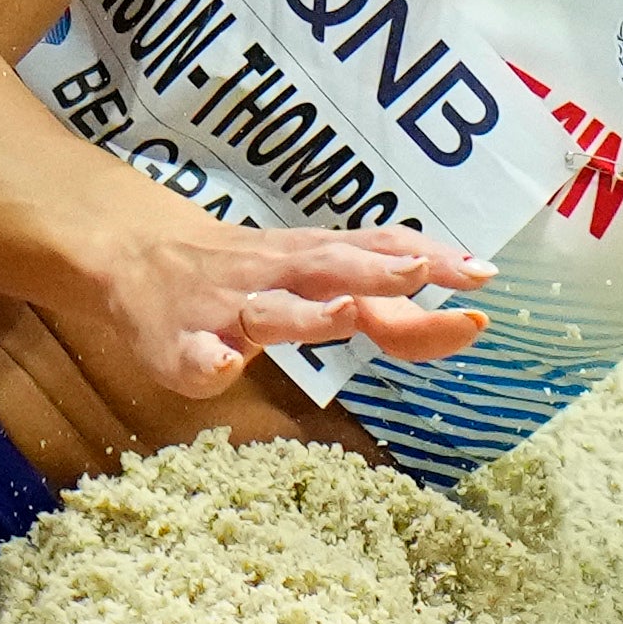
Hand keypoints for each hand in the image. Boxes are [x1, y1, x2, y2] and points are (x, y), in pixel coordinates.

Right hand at [85, 210, 489, 399]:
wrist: (138, 257)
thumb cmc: (251, 276)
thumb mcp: (319, 277)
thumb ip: (385, 306)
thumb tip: (465, 323)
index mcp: (314, 260)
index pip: (379, 254)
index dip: (431, 265)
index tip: (484, 278)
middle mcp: (276, 276)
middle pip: (331, 268)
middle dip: (377, 271)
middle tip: (423, 272)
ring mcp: (226, 308)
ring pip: (270, 310)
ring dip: (307, 313)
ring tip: (346, 314)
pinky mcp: (178, 341)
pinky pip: (192, 354)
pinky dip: (206, 362)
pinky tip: (220, 369)